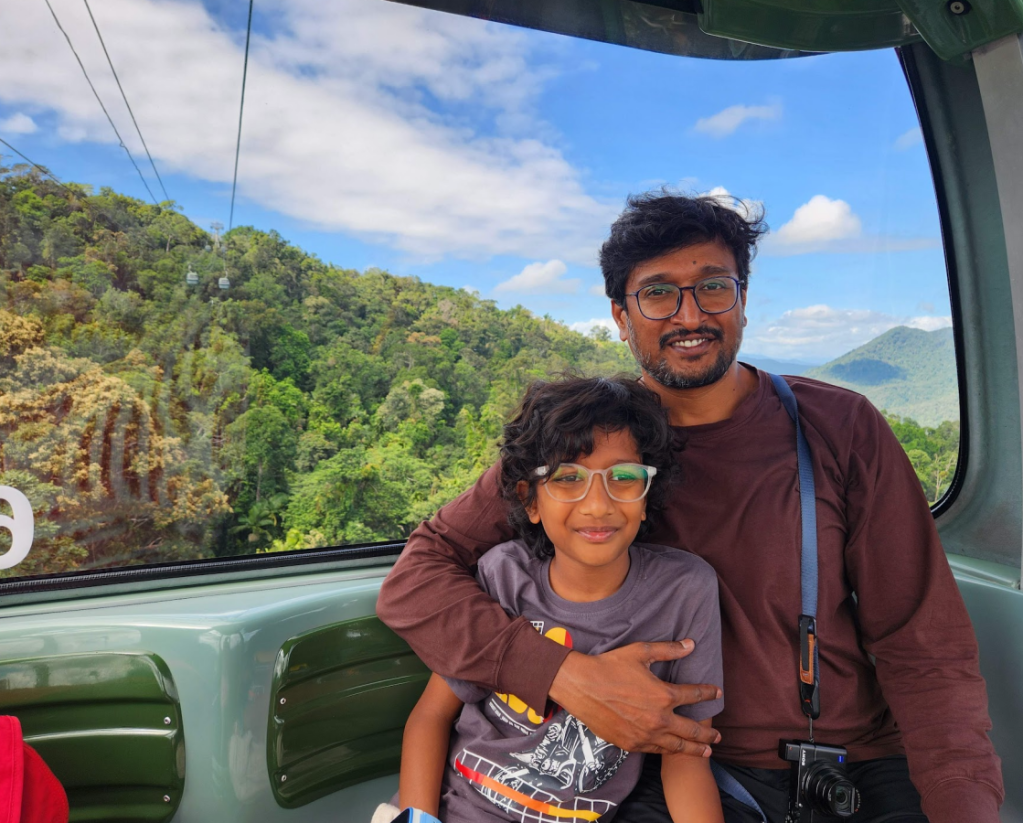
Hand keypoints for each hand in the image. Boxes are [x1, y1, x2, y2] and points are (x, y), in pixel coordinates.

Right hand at [547, 641, 721, 755]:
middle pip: (692, 729)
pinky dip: (669, 750)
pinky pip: (656, 750)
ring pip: (677, 746)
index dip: (708, 693)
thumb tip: (691, 644)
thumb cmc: (609, 666)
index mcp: (664, 695)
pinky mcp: (631, 744)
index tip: (717, 692)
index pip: (694, 695)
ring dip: (695, 748)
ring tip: (707, 750)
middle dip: (708, 732)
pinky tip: (674, 749)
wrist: (581, 687)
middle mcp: (659, 719)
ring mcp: (645, 735)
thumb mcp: (640, 652)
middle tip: (718, 734)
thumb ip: (669, 650)